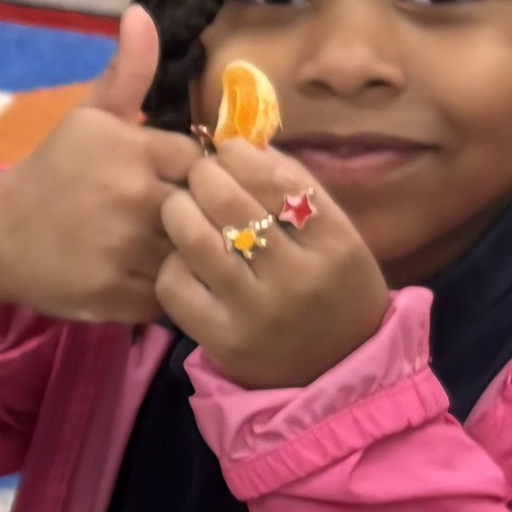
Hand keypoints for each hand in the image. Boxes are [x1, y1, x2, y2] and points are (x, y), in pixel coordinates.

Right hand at [0, 6, 201, 332]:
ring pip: (198, 254)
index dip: (206, 172)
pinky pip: (175, 295)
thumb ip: (128, 70)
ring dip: (197, 253)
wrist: (0, 235)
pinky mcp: (119, 297)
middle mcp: (135, 200)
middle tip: (193, 216)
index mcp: (136, 151)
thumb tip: (142, 12)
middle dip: (208, 214)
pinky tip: (160, 273)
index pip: (208, 161)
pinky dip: (175, 289)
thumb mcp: (92, 116)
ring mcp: (127, 252)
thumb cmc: (58, 170)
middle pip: (210, 210)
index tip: (190, 179)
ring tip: (180, 245)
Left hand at [156, 139, 389, 388]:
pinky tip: (185, 257)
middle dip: (204, 175)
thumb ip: (295, 186)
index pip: (276, 180)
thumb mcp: (337, 233)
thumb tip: (241, 143)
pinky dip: (173, 261)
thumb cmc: (335, 286)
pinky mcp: (224, 341)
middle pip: (230, 203)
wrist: (338, 367)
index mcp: (334, 242)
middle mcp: (298, 277)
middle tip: (200, 175)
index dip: (240, 155)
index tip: (227, 151)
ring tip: (182, 206)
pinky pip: (177, 285)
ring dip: (179, 209)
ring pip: (197, 239)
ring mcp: (258, 312)